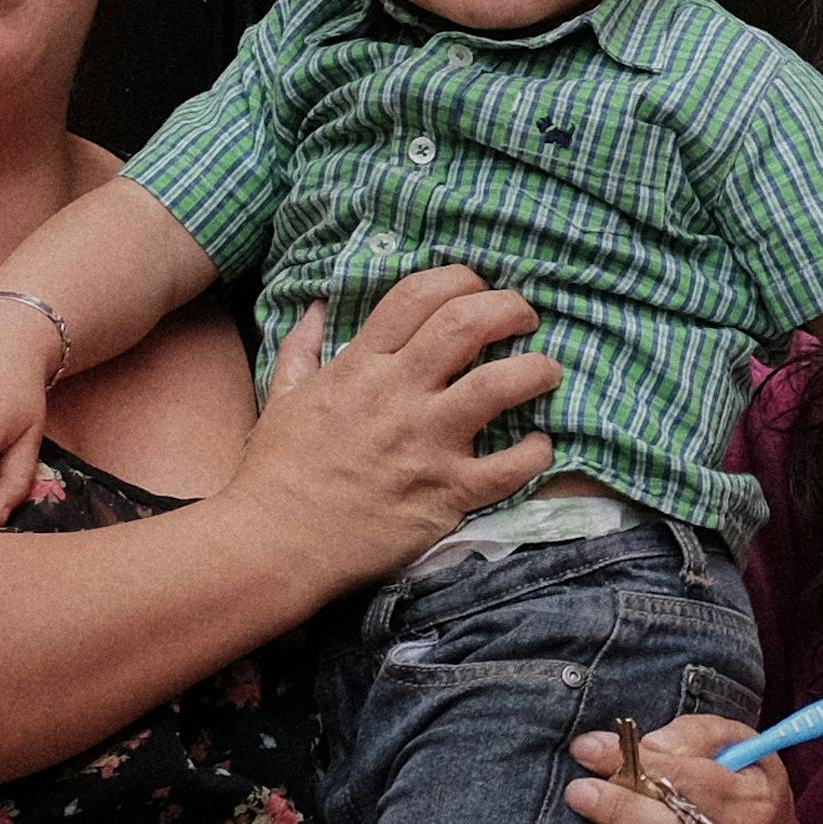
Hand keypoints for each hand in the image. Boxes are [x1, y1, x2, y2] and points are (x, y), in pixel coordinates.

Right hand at [225, 269, 562, 593]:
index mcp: (361, 367)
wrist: (276, 544)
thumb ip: (302, 348)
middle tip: (525, 318)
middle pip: (467, 324)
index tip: (478, 288)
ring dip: (536, 369)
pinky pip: (510, 468)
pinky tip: (539, 446)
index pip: (418, 295)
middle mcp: (398, 395)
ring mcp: (426, 443)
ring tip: (547, 370)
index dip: (459, 278)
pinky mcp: (447, 493)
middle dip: (509, 308)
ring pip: (498, 385)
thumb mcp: (282, 398)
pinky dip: (535, 453)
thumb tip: (316, 307)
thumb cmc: (276, 473)